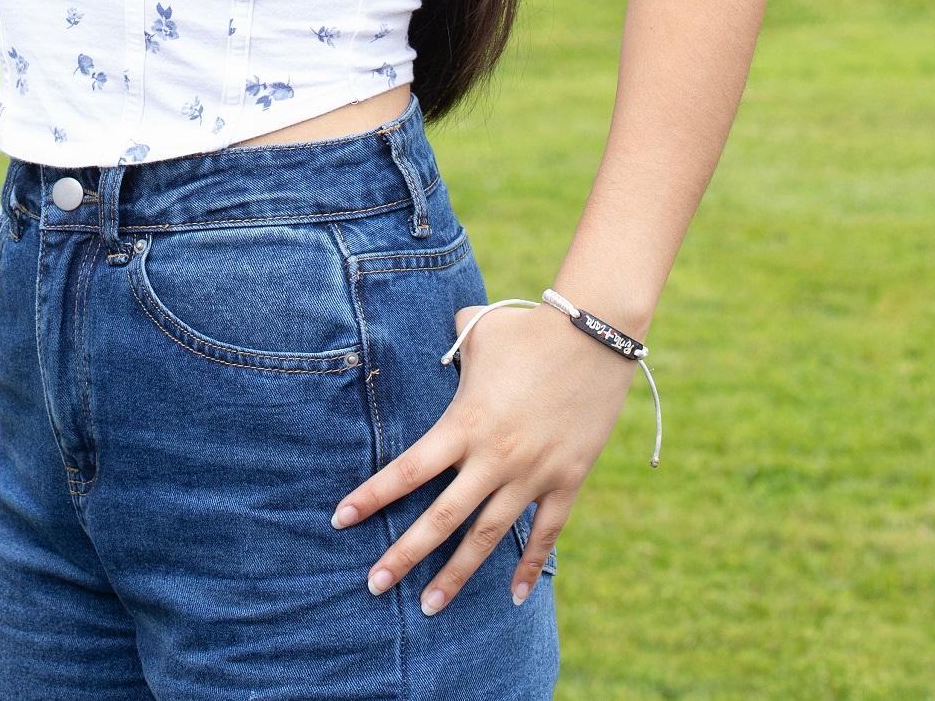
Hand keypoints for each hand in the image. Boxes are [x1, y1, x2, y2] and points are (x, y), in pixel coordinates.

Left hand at [329, 300, 638, 610]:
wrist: (594, 334)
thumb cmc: (529, 328)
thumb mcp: (479, 329)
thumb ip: (454, 341)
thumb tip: (447, 330)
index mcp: (464, 423)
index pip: (408, 470)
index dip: (372, 496)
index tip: (340, 519)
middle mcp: (493, 457)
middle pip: (440, 518)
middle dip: (404, 555)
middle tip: (374, 585)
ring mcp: (531, 474)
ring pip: (486, 537)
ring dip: (456, 574)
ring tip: (430, 607)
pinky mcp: (566, 480)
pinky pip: (545, 534)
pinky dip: (529, 566)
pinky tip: (514, 597)